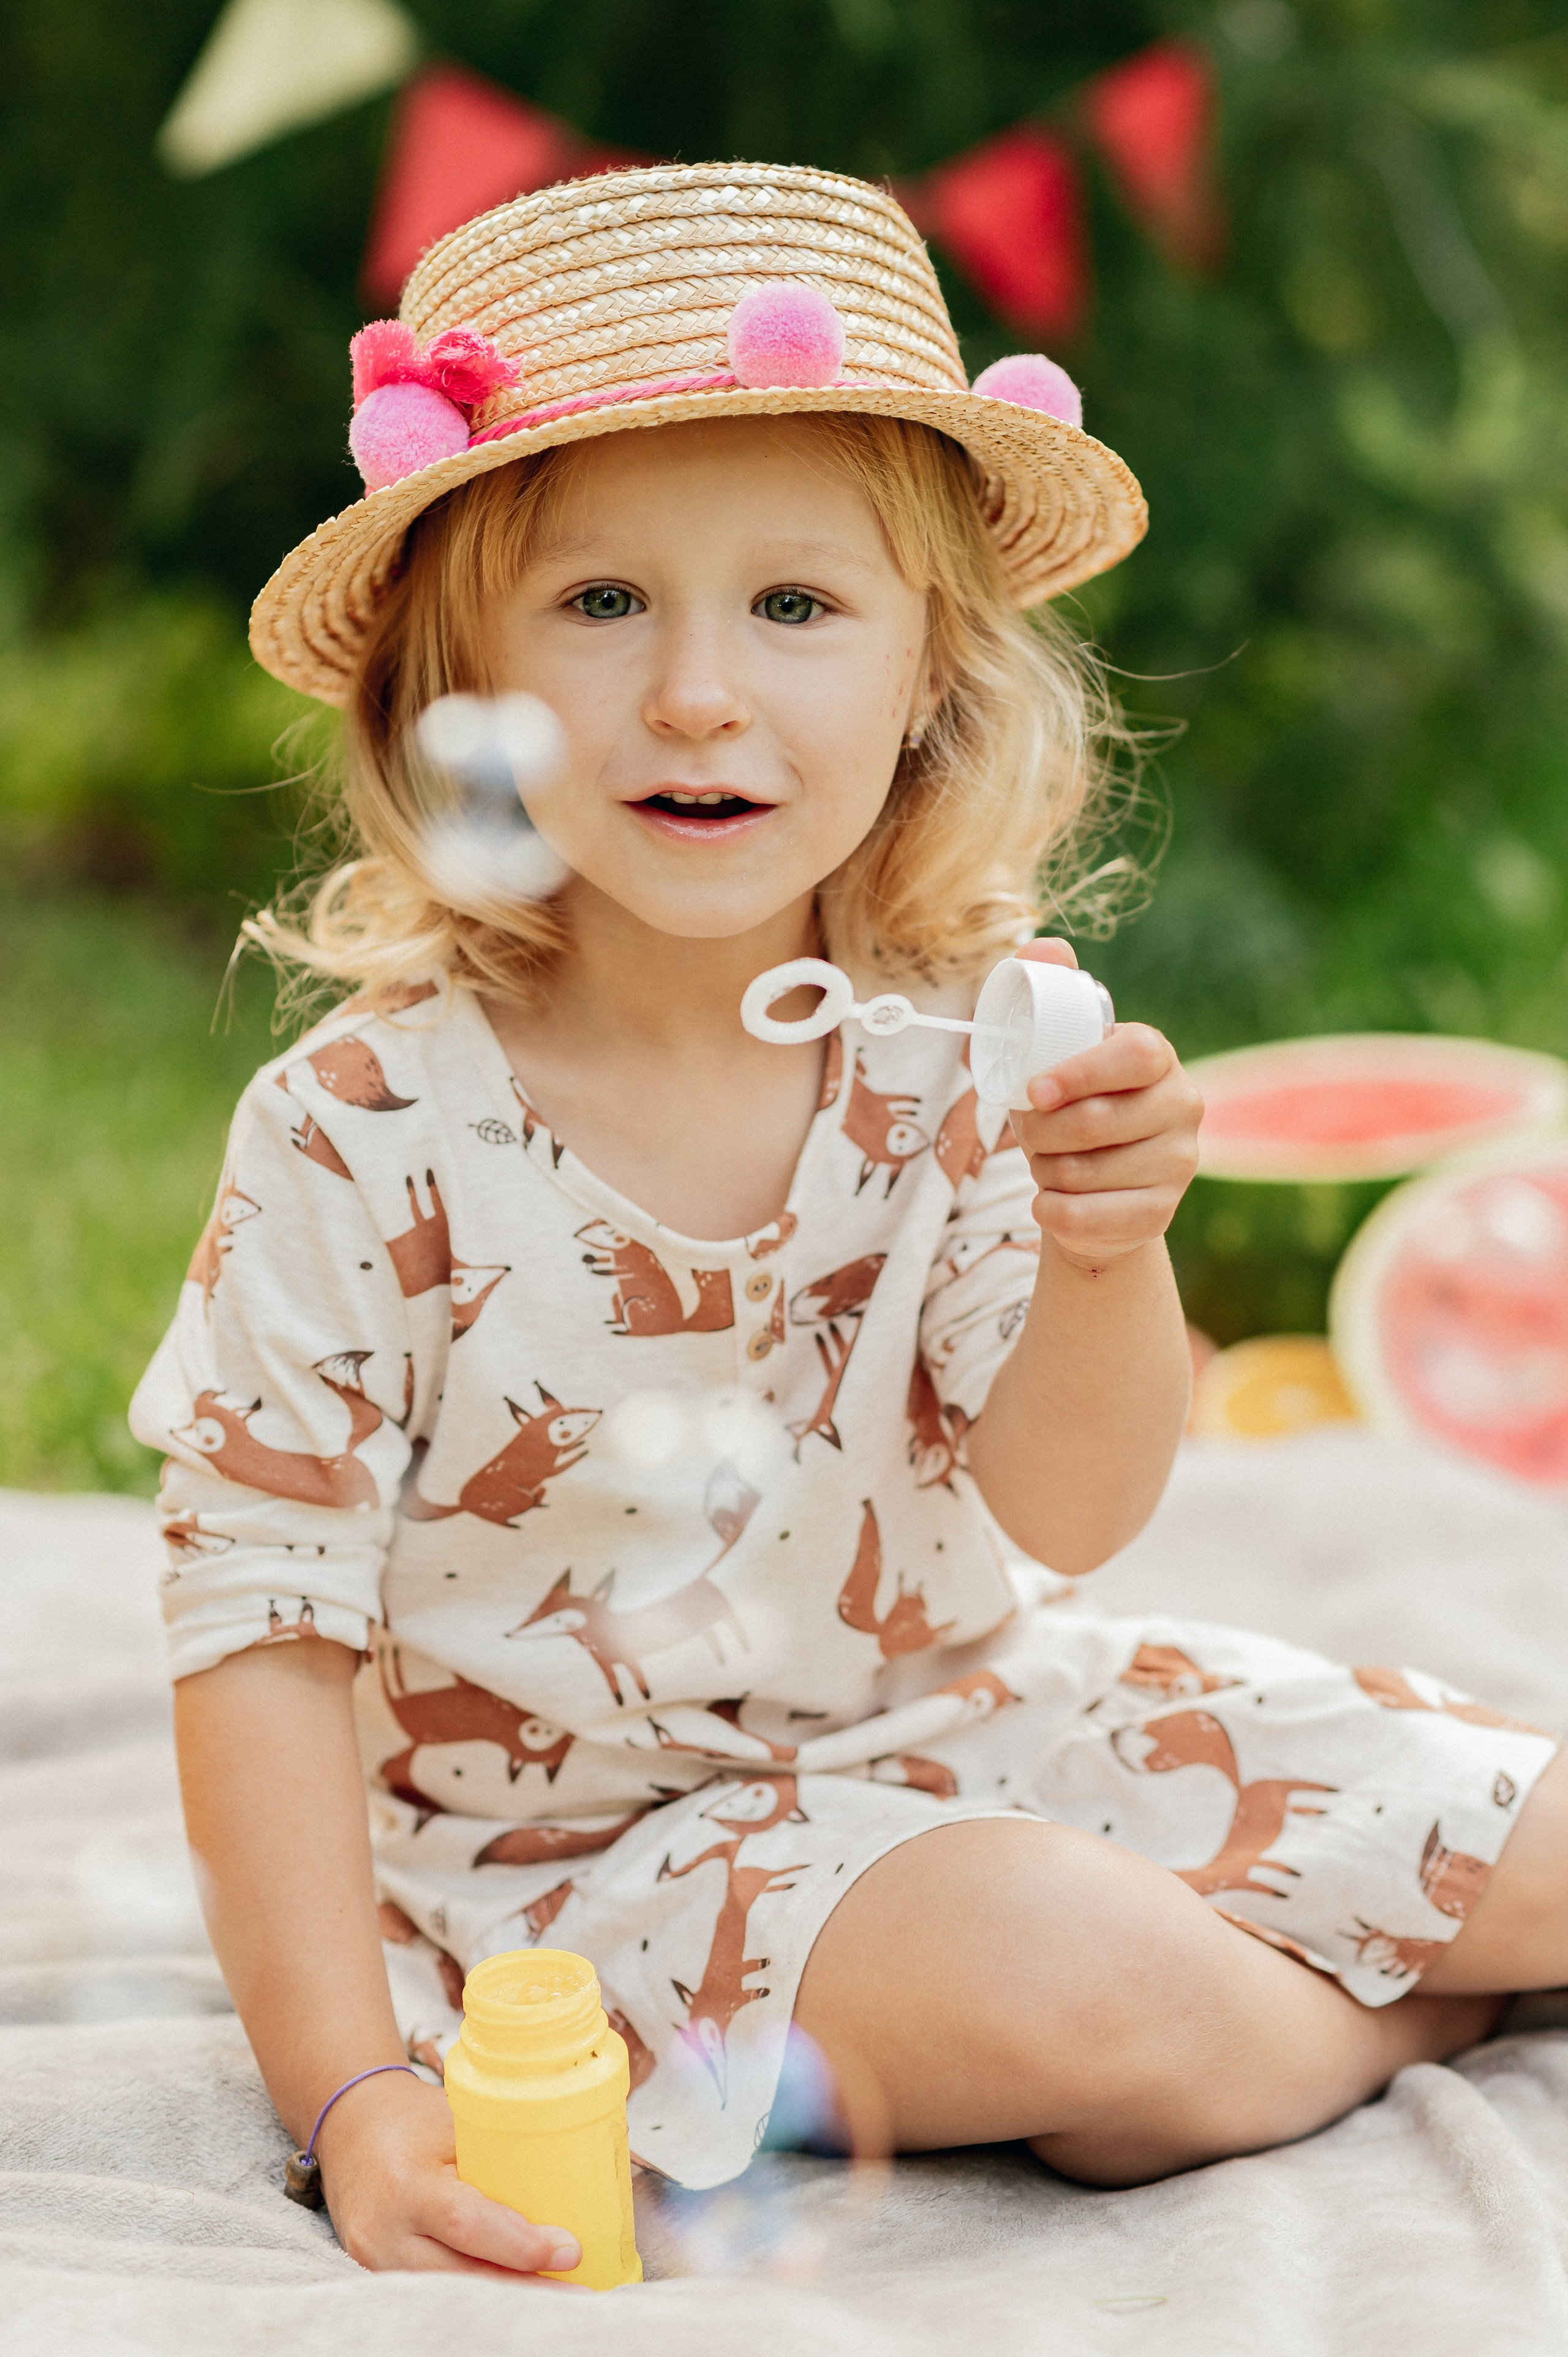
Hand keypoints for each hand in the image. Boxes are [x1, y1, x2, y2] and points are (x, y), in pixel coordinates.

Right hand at [314, 2068, 582, 2277]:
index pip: (468, 2224)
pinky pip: (433, 2291)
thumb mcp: (455, 2124)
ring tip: (555, 2293)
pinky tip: (512, 2290)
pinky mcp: (378, 2276)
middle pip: (461, 2277)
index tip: (570, 2250)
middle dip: (524, 2288)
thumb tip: (571, 2183)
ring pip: (449, 2293)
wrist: (350, 2128)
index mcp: (408, 2185)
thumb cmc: (412, 2120)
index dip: (522, 2245)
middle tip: (578, 2289)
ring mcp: (376, 2262)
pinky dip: (474, 2292)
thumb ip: (497, 2157)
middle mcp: (386, 2233)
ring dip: (504, 2296)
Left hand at [1010, 941, 1201, 1271]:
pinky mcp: (1161, 1212)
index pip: (1135, 1056)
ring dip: (1046, 1170)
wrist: (1088, 1188)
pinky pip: (1091, 1218)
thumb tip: (1046, 948)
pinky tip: (1051, 1201)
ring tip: (1046, 1162)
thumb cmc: (1063, 1108)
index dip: (1081, 1073)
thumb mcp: (1046, 1051)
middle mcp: (1183, 1104)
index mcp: (1155, 1055)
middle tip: (1028, 1132)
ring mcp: (1180, 1162)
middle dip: (1045, 1131)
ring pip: (1090, 1173)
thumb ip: (1045, 990)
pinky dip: (1054, 1211)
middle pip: (1103, 1121)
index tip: (1033, 1092)